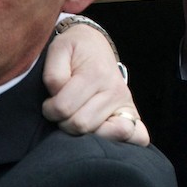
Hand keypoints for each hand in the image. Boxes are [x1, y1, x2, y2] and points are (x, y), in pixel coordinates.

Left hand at [42, 22, 148, 145]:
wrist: (96, 45)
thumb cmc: (74, 50)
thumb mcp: (58, 49)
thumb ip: (53, 73)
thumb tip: (58, 95)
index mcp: (95, 74)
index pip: (63, 108)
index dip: (49, 109)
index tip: (50, 102)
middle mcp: (114, 90)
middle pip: (80, 125)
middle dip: (63, 122)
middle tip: (63, 110)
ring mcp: (124, 102)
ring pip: (98, 134)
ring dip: (81, 131)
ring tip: (77, 116)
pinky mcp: (130, 112)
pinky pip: (138, 136)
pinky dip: (122, 141)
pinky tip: (105, 135)